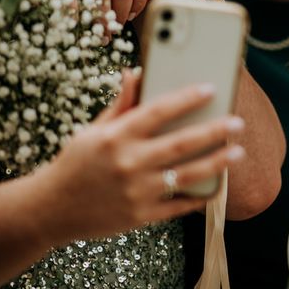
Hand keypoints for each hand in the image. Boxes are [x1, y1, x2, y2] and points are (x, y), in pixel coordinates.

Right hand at [38, 70, 244, 243]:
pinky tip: (217, 185)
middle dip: (213, 132)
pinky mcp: (140, 216)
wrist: (51, 210)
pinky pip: (177, 205)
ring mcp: (136, 192)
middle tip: (237, 122)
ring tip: (238, 152)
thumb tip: (136, 72)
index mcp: (116, 136)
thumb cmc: (75, 162)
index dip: (186, 98)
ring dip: (216, 163)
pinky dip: (199, 196)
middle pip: (180, 144)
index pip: (158, 111)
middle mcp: (128, 163)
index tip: (210, 88)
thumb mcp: (93, 130)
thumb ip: (120, 104)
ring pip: (185, 175)